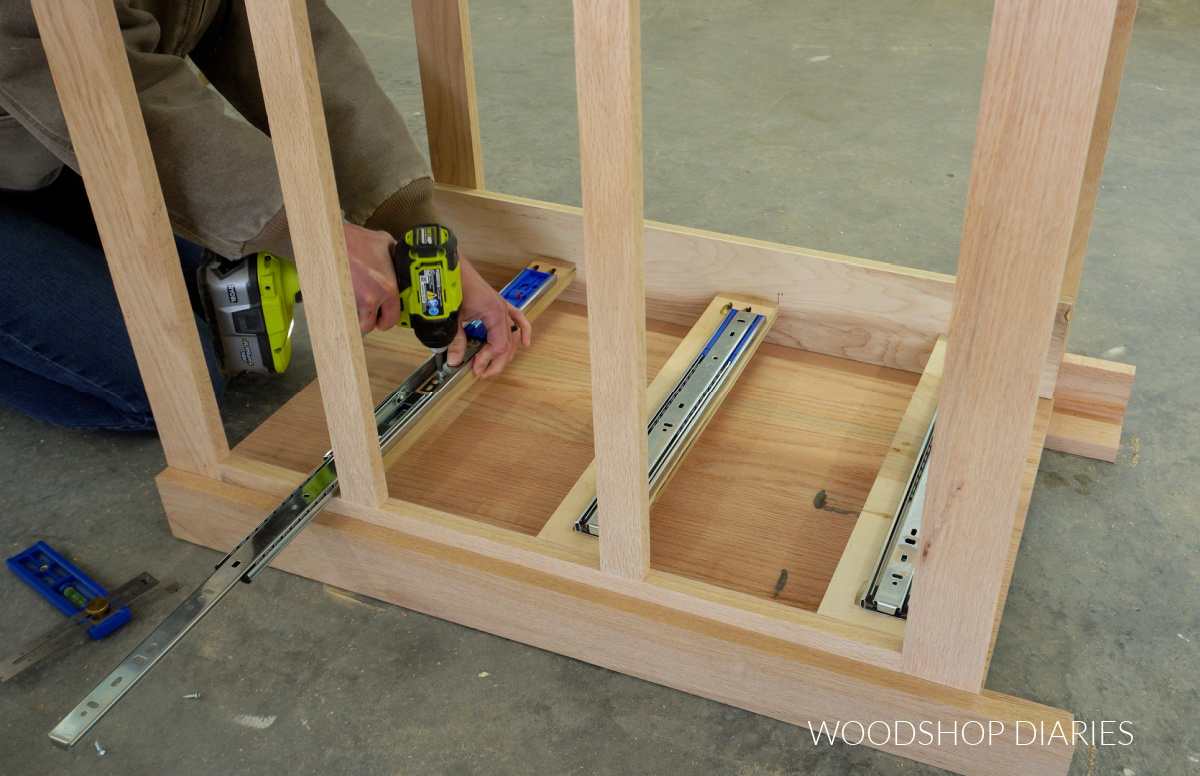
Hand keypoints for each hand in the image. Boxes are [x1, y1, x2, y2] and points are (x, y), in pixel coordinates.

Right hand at [343, 223, 400, 333]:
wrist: (328, 238)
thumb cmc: (353, 239)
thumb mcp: (383, 242)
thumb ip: (394, 256)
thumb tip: (398, 263)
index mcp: (387, 286)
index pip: (392, 319)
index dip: (388, 319)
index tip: (384, 316)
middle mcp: (371, 297)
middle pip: (370, 326)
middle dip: (369, 320)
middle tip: (368, 310)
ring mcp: (352, 300)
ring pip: (354, 321)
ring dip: (355, 315)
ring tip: (354, 299)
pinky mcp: (335, 299)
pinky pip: (340, 312)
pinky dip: (342, 306)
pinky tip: (343, 293)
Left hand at [447, 253, 531, 378]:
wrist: (451, 265)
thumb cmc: (454, 284)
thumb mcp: (453, 317)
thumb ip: (456, 340)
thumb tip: (456, 360)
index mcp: (495, 313)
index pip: (499, 345)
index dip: (487, 360)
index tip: (473, 368)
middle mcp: (502, 310)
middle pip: (507, 344)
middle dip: (495, 362)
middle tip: (481, 373)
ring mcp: (501, 306)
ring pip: (511, 335)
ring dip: (505, 352)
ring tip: (493, 365)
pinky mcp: (496, 303)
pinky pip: (516, 318)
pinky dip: (522, 330)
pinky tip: (525, 343)